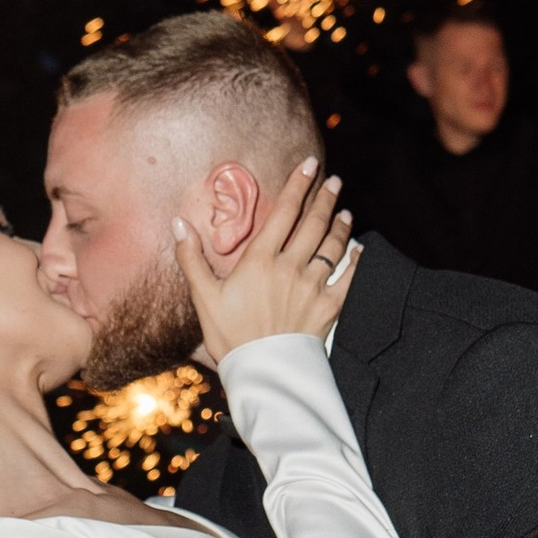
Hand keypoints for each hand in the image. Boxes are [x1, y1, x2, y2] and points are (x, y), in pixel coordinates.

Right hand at [173, 157, 355, 363]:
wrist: (262, 372)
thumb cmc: (229, 335)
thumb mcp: (203, 296)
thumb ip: (191, 257)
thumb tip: (177, 223)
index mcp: (260, 260)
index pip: (284, 212)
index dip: (298, 185)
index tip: (309, 165)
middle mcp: (291, 267)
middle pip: (313, 223)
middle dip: (325, 198)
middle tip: (334, 180)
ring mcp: (313, 287)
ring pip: (332, 246)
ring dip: (340, 225)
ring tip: (345, 211)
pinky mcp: (328, 308)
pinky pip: (349, 279)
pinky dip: (356, 261)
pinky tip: (359, 249)